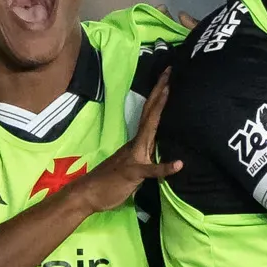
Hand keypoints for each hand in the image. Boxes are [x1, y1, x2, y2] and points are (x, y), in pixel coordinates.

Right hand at [70, 72, 179, 213]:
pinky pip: (150, 170)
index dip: (159, 96)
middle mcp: (136, 144)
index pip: (150, 115)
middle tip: (169, 71)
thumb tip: (155, 157)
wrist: (87, 194)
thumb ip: (145, 160)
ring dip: (159, 110)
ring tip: (169, 90)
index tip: (167, 78)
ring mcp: (134, 156)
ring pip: (148, 130)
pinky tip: (179, 164)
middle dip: (160, 91)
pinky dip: (165, 167)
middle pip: (150, 113)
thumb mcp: (133, 169)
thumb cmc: (109, 183)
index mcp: (137, 142)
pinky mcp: (132, 172)